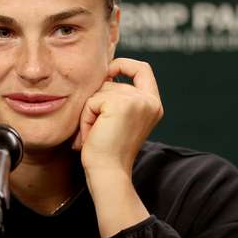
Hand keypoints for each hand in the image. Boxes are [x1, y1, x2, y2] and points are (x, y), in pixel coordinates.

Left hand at [73, 58, 162, 176]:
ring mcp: (137, 101)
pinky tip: (91, 134)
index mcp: (152, 104)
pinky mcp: (121, 104)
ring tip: (94, 134)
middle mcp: (149, 101)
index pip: (142, 69)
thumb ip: (118, 98)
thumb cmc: (108, 151)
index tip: (108, 71)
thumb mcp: (119, 120)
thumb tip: (102, 73)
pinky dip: (85, 117)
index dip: (123, 65)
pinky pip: (91, 101)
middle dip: (96, 103)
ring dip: (89, 112)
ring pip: (99, 92)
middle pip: (112, 83)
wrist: (108, 173)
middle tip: (96, 130)